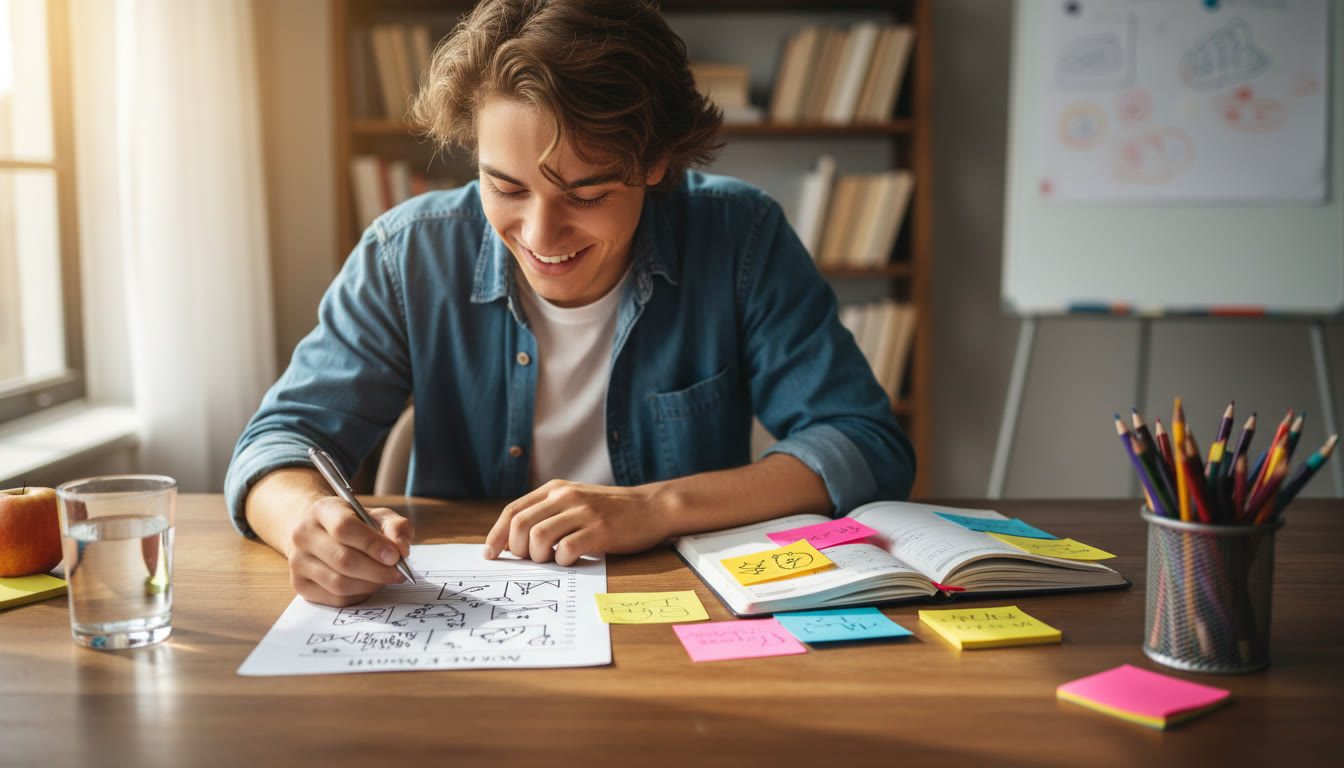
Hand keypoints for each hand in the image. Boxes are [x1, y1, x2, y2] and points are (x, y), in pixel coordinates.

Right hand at [286, 496, 413, 606]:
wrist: (317, 532)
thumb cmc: (353, 524)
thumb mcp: (377, 516)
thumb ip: (395, 526)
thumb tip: (400, 549)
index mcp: (322, 510)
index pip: (345, 528)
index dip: (373, 544)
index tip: (395, 556)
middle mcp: (303, 535)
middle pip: (343, 560)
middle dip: (377, 571)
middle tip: (398, 573)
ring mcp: (297, 562)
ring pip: (339, 583)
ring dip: (370, 585)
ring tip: (385, 578)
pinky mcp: (300, 585)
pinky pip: (335, 599)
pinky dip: (359, 595)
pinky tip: (368, 585)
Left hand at [483, 480, 670, 565]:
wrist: (651, 507)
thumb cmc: (609, 510)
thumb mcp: (574, 501)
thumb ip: (546, 514)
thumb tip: (511, 541)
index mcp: (555, 488)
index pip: (513, 510)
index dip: (496, 534)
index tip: (490, 554)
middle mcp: (566, 496)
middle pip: (520, 524)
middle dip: (516, 549)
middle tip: (527, 560)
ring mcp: (583, 512)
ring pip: (538, 537)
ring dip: (537, 557)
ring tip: (551, 560)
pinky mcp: (600, 530)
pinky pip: (566, 550)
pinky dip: (562, 561)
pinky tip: (571, 561)